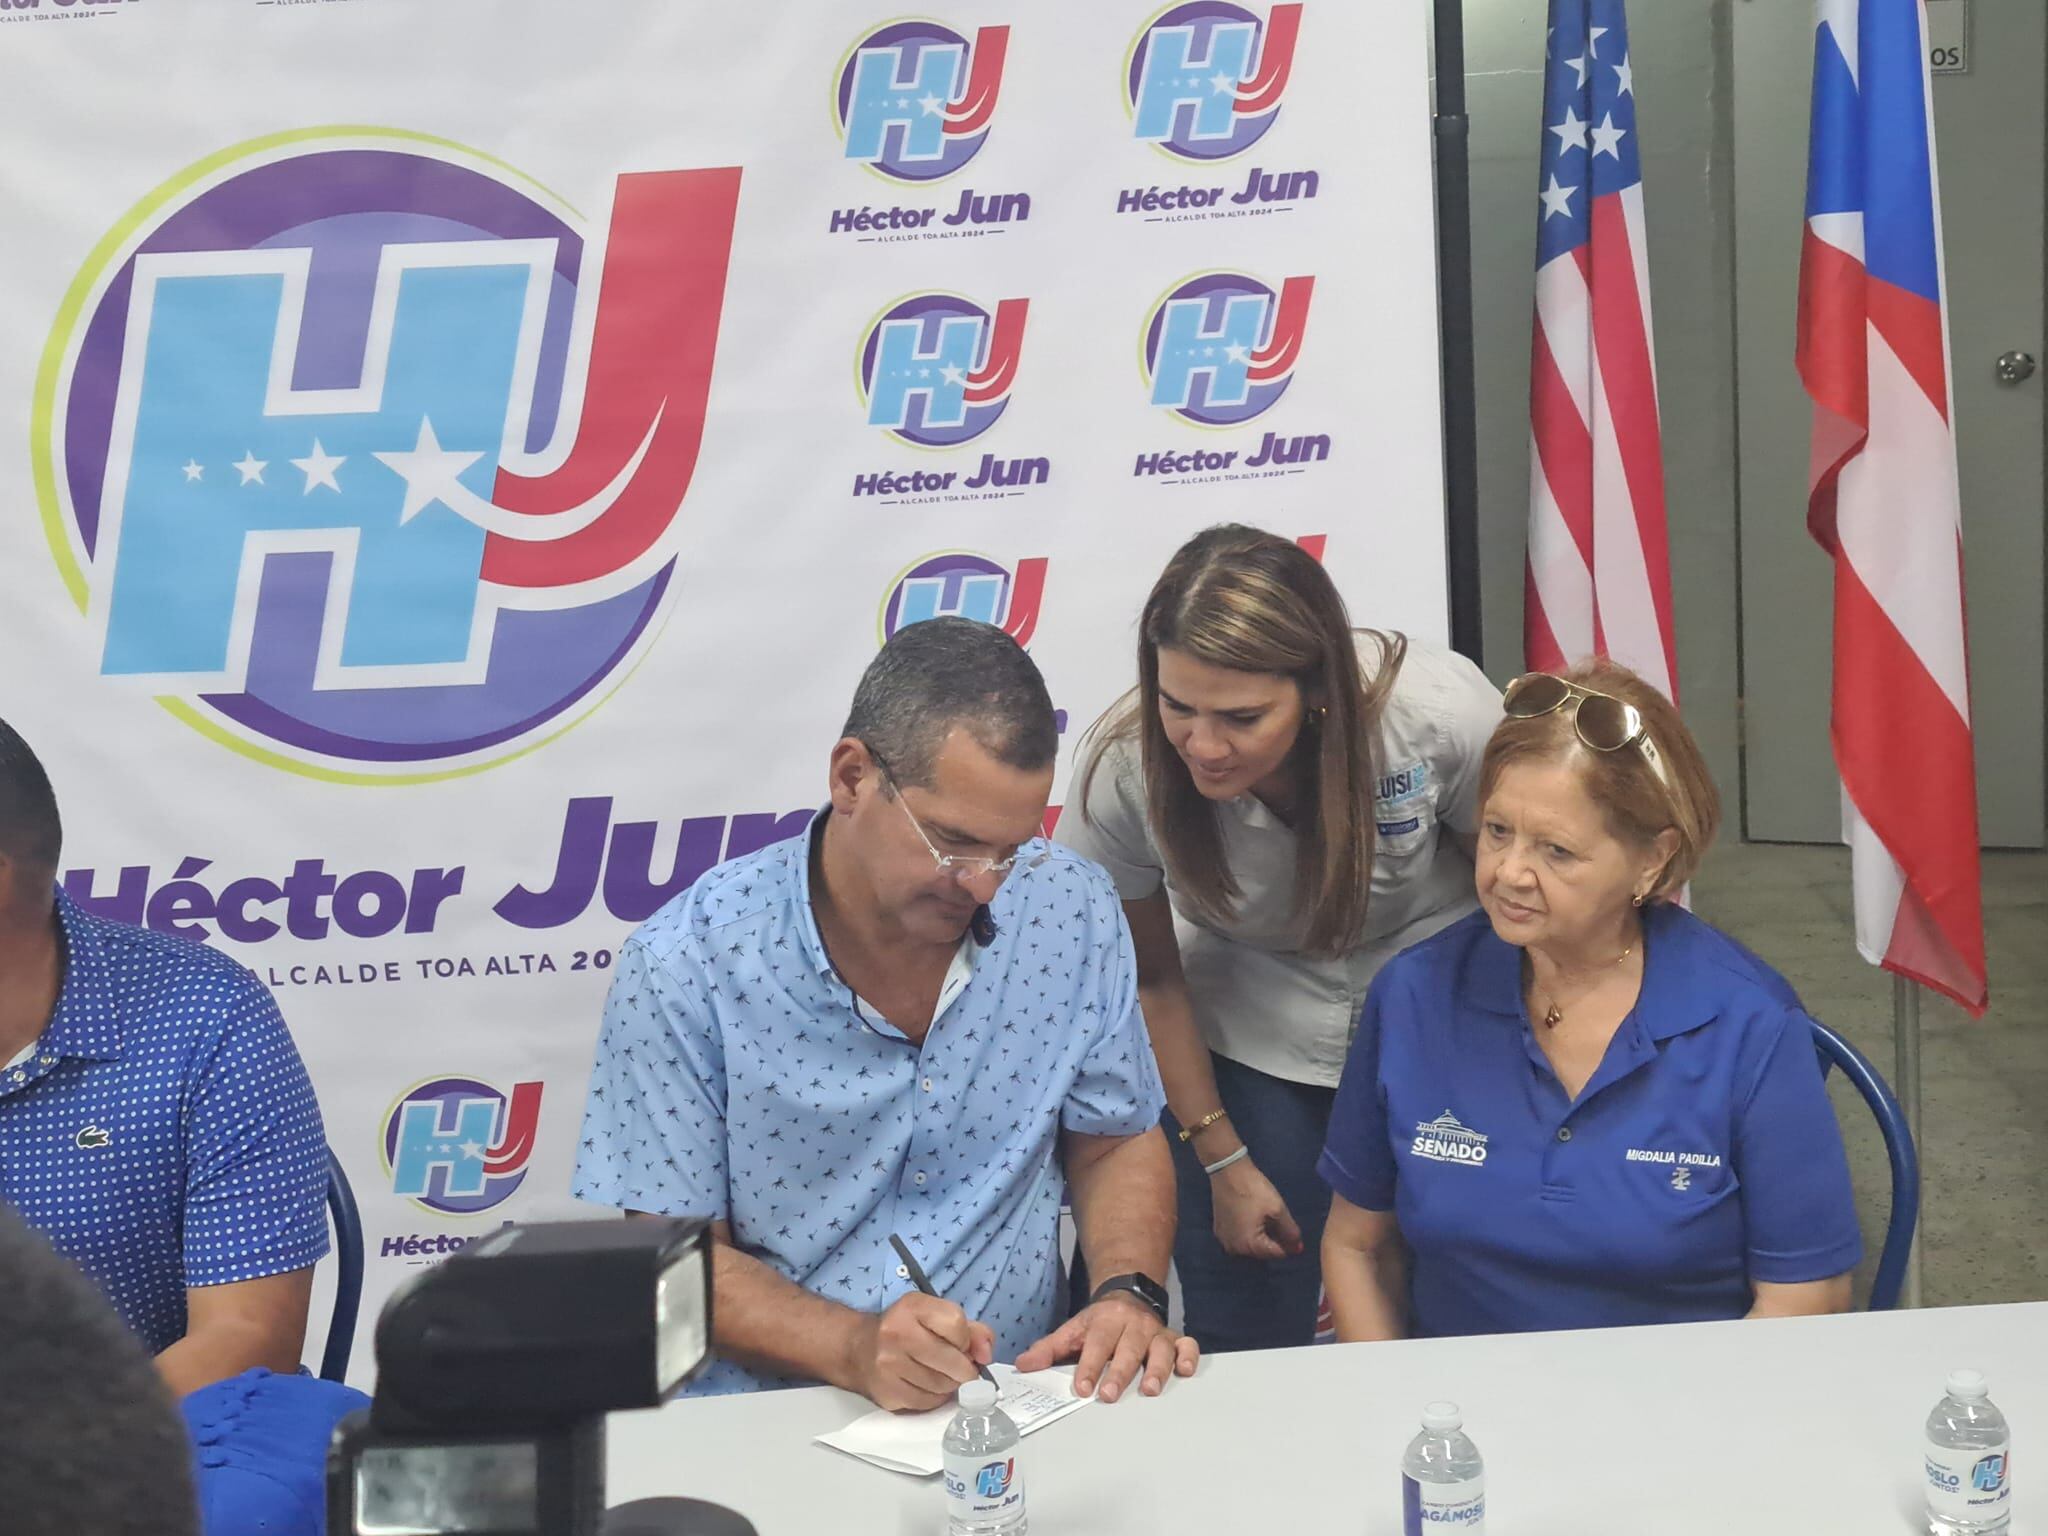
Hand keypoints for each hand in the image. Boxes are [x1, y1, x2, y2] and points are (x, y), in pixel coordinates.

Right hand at [849, 1293, 994, 1411]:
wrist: (858, 1349)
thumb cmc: (906, 1330)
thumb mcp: (936, 1316)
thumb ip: (971, 1329)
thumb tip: (987, 1353)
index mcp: (913, 1307)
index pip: (957, 1324)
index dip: (966, 1339)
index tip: (961, 1344)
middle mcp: (897, 1333)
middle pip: (953, 1361)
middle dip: (964, 1368)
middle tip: (960, 1367)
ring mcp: (889, 1364)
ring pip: (942, 1385)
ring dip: (950, 1384)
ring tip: (941, 1374)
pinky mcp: (887, 1392)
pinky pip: (927, 1402)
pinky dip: (935, 1398)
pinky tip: (927, 1385)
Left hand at [1014, 1292, 1198, 1402]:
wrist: (1127, 1295)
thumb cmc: (1098, 1323)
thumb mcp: (1073, 1330)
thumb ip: (1049, 1349)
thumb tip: (1022, 1365)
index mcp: (1105, 1321)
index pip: (1096, 1345)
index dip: (1089, 1366)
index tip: (1082, 1388)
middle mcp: (1133, 1325)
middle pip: (1127, 1349)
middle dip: (1119, 1372)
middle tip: (1110, 1395)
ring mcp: (1155, 1332)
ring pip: (1160, 1348)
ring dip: (1156, 1369)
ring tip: (1150, 1391)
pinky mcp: (1174, 1338)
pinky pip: (1187, 1345)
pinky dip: (1188, 1356)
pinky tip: (1185, 1372)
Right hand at [1209, 1155, 1303, 1259]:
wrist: (1228, 1171)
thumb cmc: (1254, 1190)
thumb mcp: (1278, 1209)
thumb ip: (1290, 1232)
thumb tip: (1298, 1248)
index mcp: (1250, 1246)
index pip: (1277, 1254)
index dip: (1289, 1244)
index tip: (1292, 1229)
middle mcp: (1235, 1249)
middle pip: (1263, 1252)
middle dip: (1274, 1241)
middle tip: (1280, 1221)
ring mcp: (1225, 1241)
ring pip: (1251, 1246)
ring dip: (1262, 1238)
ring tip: (1267, 1219)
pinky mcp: (1219, 1231)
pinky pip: (1240, 1239)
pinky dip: (1249, 1233)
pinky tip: (1253, 1218)